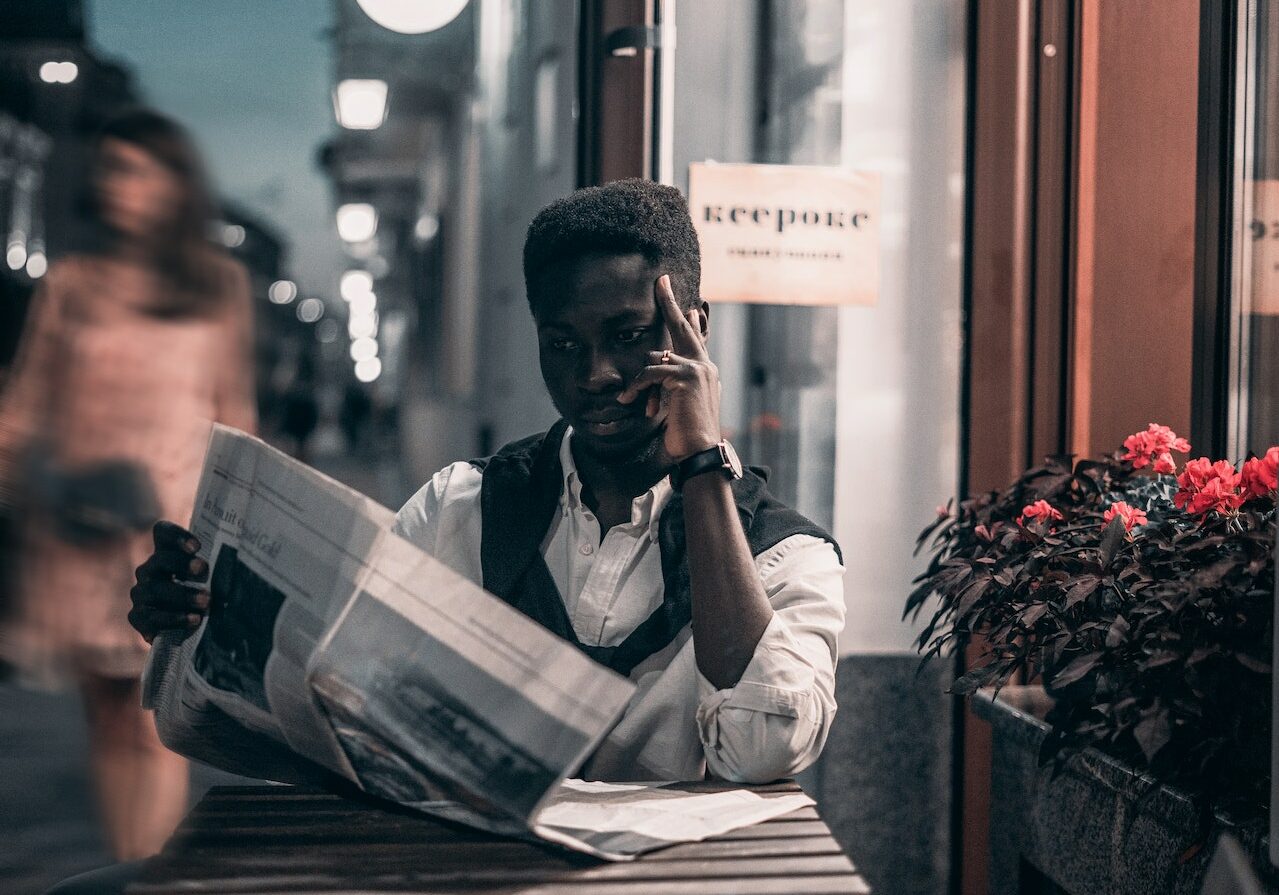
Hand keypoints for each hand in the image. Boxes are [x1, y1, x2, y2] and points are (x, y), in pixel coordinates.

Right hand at [129, 520, 209, 642]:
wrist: (182, 633)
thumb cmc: (202, 596)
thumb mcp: (211, 579)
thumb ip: (219, 566)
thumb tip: (244, 560)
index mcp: (166, 553)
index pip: (163, 532)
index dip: (177, 535)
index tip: (197, 546)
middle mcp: (149, 570)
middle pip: (160, 559)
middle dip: (181, 563)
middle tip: (203, 569)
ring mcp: (141, 593)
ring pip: (156, 589)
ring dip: (183, 595)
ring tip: (207, 600)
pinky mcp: (138, 617)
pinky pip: (153, 617)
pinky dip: (174, 618)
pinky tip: (194, 620)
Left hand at [617, 274, 720, 462]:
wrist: (700, 450)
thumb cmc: (688, 434)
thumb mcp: (679, 404)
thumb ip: (673, 385)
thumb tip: (660, 369)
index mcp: (704, 370)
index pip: (694, 338)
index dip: (688, 321)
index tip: (687, 307)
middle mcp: (704, 365)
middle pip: (682, 327)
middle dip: (669, 302)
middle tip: (661, 281)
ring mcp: (697, 368)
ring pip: (655, 359)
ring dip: (640, 382)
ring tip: (634, 401)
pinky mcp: (686, 376)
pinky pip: (651, 373)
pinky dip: (638, 387)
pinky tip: (632, 401)